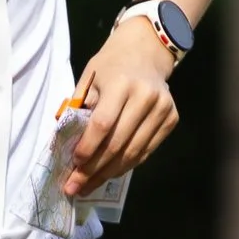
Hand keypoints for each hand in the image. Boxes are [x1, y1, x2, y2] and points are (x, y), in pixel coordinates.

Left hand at [64, 16, 178, 193]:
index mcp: (121, 83)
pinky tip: (109, 173)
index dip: (87, 147)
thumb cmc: (110, 66)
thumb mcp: (89, 79)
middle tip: (75, 187)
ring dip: (109, 173)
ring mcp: (162, 109)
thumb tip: (66, 147)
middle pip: (118, 143)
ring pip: (133, 153)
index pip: (103, 123)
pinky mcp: (172, 118)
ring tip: (89, 185)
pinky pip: (146, 151)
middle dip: (94, 170)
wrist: (145, 52)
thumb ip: (80, 109)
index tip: (73, 166)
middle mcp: (146, 96)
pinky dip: (126, 165)